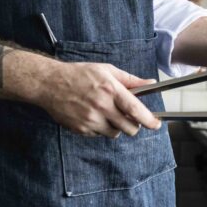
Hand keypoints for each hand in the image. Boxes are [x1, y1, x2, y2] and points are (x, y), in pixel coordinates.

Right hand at [38, 62, 161, 138]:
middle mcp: (101, 106)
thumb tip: (151, 83)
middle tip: (131, 118)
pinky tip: (94, 115)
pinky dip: (101, 128)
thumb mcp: (107, 70)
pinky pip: (99, 135)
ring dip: (117, 127)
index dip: (149, 120)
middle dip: (134, 125)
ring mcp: (90, 120)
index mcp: (110, 90)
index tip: (157, 124)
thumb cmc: (80, 74)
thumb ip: (130, 80)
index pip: (135, 110)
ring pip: (115, 134)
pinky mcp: (80, 129)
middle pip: (129, 127)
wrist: (50, 83)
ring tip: (108, 113)